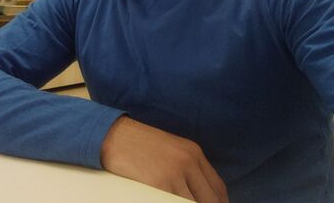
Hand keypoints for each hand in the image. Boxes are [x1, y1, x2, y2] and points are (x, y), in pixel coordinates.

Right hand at [100, 116, 227, 202]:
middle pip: (211, 200)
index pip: (218, 189)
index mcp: (193, 152)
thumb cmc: (140, 144)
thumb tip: (199, 193)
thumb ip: (188, 168)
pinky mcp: (160, 184)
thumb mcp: (171, 150)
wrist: (115, 135)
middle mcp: (188, 161)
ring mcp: (175, 173)